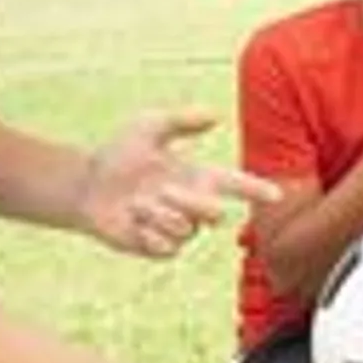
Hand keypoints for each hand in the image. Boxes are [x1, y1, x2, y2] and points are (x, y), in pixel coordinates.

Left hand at [80, 110, 279, 258]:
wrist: (85, 186)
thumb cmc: (118, 154)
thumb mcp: (148, 126)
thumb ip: (182, 120)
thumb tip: (217, 115)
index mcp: (199, 176)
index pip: (236, 184)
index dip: (257, 190)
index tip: (277, 196)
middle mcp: (195, 204)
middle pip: (213, 213)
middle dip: (188, 202)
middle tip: (161, 191)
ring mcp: (179, 228)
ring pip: (185, 229)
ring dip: (156, 214)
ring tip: (135, 205)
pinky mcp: (160, 247)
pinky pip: (168, 246)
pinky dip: (148, 232)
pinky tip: (133, 223)